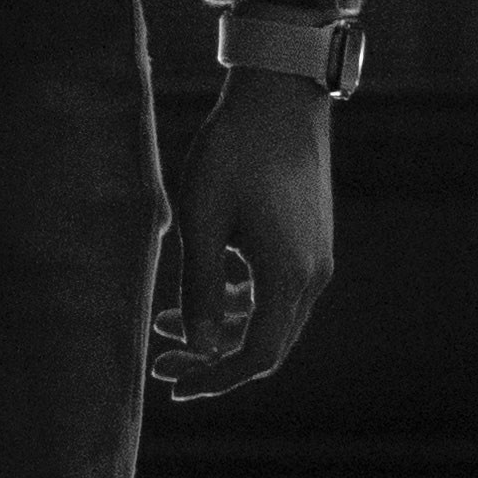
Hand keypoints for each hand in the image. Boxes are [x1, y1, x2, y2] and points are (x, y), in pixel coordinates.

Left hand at [152, 71, 335, 403]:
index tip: (174, 384)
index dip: (215, 378)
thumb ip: (198, 287)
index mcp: (288, 275)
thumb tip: (197, 346)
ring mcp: (316, 256)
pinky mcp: (310, 239)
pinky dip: (240, 300)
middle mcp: (312, 274)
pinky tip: (203, 285)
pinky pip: (276, 289)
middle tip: (161, 363)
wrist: (281, 93)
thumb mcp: (202, 217)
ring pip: (270, 317)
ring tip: (165, 324)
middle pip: (266, 344)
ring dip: (222, 328)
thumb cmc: (235, 149)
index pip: (256, 355)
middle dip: (213, 359)